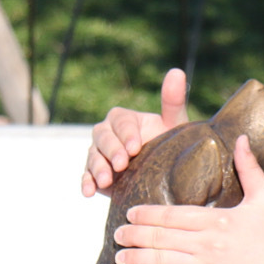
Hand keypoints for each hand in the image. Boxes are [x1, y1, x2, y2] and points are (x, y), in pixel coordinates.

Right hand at [82, 68, 188, 196]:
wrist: (164, 175)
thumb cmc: (169, 145)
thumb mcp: (174, 125)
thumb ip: (173, 100)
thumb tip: (176, 71)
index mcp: (126, 120)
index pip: (120, 121)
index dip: (126, 134)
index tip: (135, 148)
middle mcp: (109, 134)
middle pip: (102, 137)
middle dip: (111, 151)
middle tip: (121, 165)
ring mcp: (100, 154)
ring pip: (93, 156)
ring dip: (97, 168)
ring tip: (106, 182)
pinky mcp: (96, 174)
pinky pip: (86, 175)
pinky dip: (86, 182)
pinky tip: (89, 192)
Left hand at [113, 136, 263, 263]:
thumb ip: (249, 167)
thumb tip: (241, 137)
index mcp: (217, 219)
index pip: (172, 215)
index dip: (147, 215)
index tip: (130, 214)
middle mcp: (207, 243)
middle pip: (161, 238)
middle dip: (134, 236)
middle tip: (116, 234)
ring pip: (163, 262)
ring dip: (137, 259)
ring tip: (119, 257)